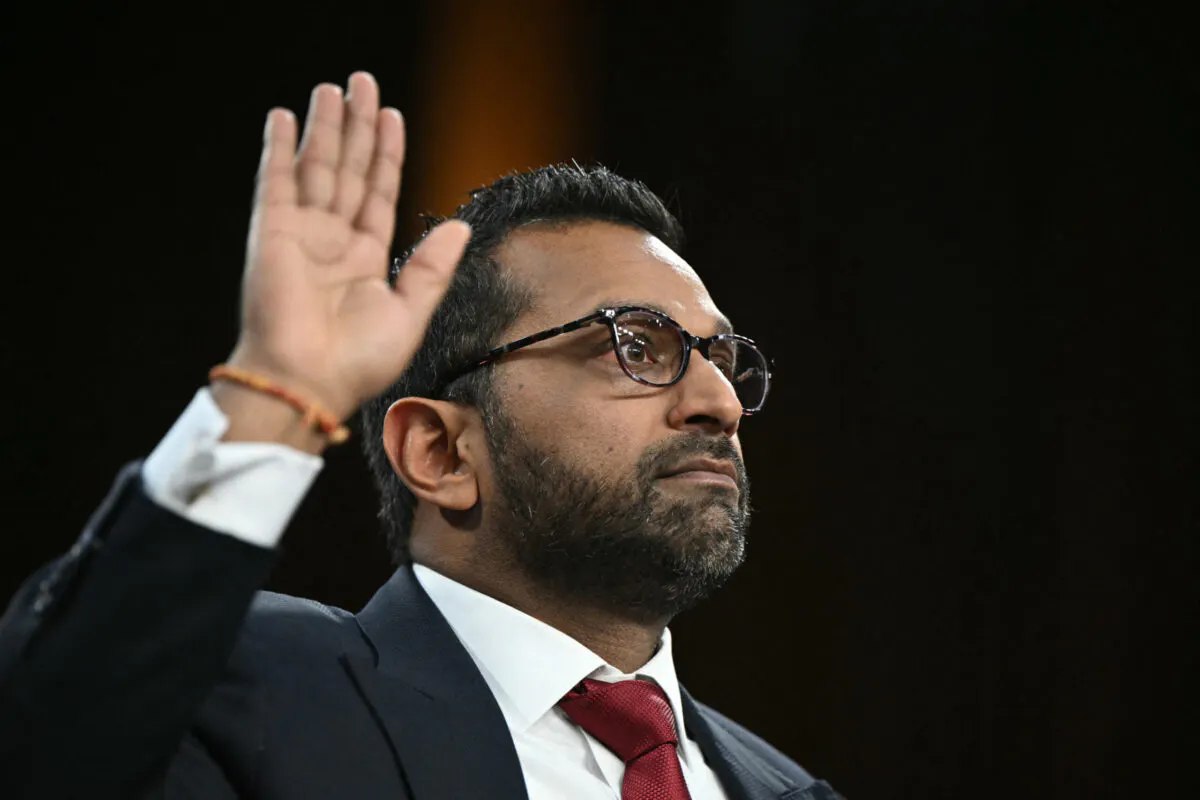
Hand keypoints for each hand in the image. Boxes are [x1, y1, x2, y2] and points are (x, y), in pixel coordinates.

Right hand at [223, 72, 469, 427]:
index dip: (386, 154)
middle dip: (357, 127)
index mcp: (365, 259)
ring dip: (325, 127)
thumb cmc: (359, 361)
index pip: (378, 192)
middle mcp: (333, 241)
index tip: (392, 117)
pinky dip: (280, 149)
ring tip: (335, 88)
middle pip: (348, 170)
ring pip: (317, 168)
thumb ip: (433, 267)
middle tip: (363, 83)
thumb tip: (460, 226)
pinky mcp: (272, 233)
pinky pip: (276, 181)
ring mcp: (301, 234)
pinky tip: (287, 117)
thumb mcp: (411, 312)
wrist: (310, 382)